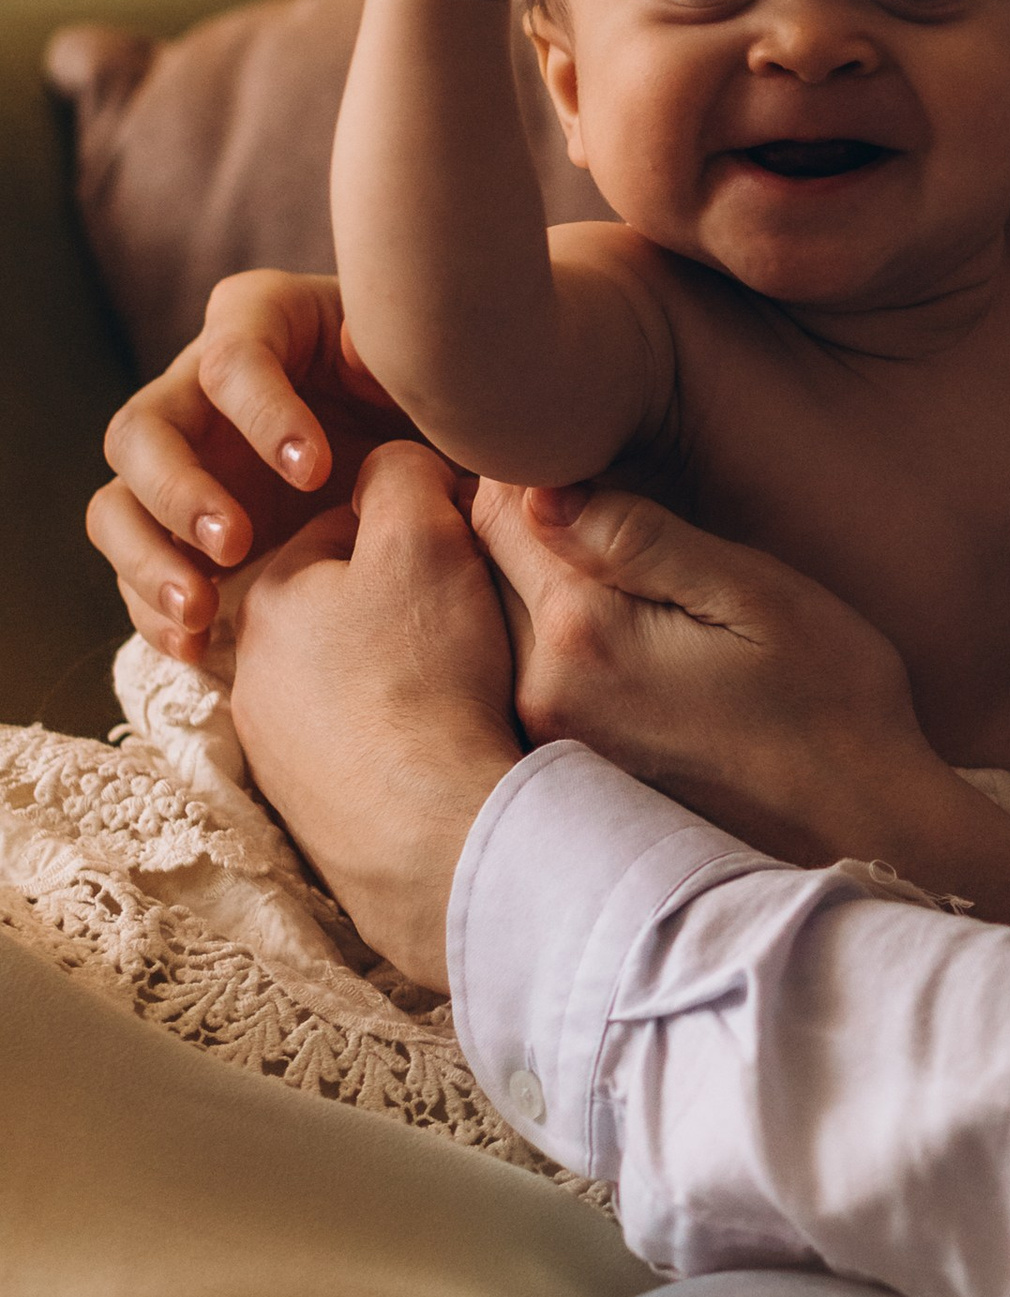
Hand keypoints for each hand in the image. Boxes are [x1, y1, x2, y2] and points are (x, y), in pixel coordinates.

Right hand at [91, 270, 418, 657]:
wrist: (446, 460)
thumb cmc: (437, 396)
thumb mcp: (428, 372)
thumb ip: (393, 359)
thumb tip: (351, 348)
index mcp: (261, 324)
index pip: (233, 357)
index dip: (265, 413)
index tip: (317, 471)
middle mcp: (200, 388)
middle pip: (143, 429)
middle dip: (179, 490)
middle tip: (234, 544)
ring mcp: (183, 462)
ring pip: (118, 502)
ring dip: (147, 558)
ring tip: (198, 610)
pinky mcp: (180, 529)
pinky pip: (137, 567)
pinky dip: (154, 608)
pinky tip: (193, 647)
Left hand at [231, 445, 522, 988]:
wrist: (430, 831)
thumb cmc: (426, 676)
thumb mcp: (425, 539)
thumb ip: (406, 475)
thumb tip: (397, 464)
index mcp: (266, 596)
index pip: (345, 529)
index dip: (418, 529)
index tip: (466, 552)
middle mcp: (250, 673)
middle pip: (343, 607)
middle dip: (400, 603)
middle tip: (472, 618)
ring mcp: (275, 749)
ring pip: (348, 679)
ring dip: (398, 674)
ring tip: (464, 685)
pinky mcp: (307, 809)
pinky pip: (357, 748)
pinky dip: (396, 738)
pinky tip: (442, 742)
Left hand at [475, 481, 1009, 965]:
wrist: (864, 841)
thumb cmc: (836, 708)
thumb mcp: (762, 596)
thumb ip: (646, 538)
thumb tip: (543, 486)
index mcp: (582, 631)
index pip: (497, 507)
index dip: (541, 469)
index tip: (599, 471)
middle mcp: (538, 695)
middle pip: (482, 570)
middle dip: (528, 535)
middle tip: (608, 530)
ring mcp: (543, 747)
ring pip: (496, 629)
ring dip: (535, 599)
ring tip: (626, 607)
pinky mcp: (560, 783)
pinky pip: (521, 688)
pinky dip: (552, 660)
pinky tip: (628, 670)